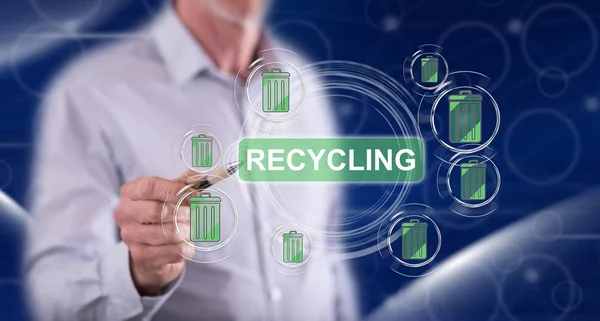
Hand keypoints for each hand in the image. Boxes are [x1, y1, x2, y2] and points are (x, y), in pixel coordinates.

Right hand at [114, 175, 195, 295]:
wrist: (151, 249)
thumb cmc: (162, 215)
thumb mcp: (170, 194)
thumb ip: (184, 183)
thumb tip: (197, 176)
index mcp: (131, 192)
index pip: (152, 187)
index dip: (176, 190)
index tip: (195, 196)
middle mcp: (125, 213)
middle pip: (157, 211)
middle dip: (183, 213)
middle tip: (194, 215)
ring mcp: (129, 236)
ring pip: (167, 233)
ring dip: (187, 231)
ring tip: (191, 229)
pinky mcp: (140, 256)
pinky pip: (172, 251)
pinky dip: (186, 248)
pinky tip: (186, 244)